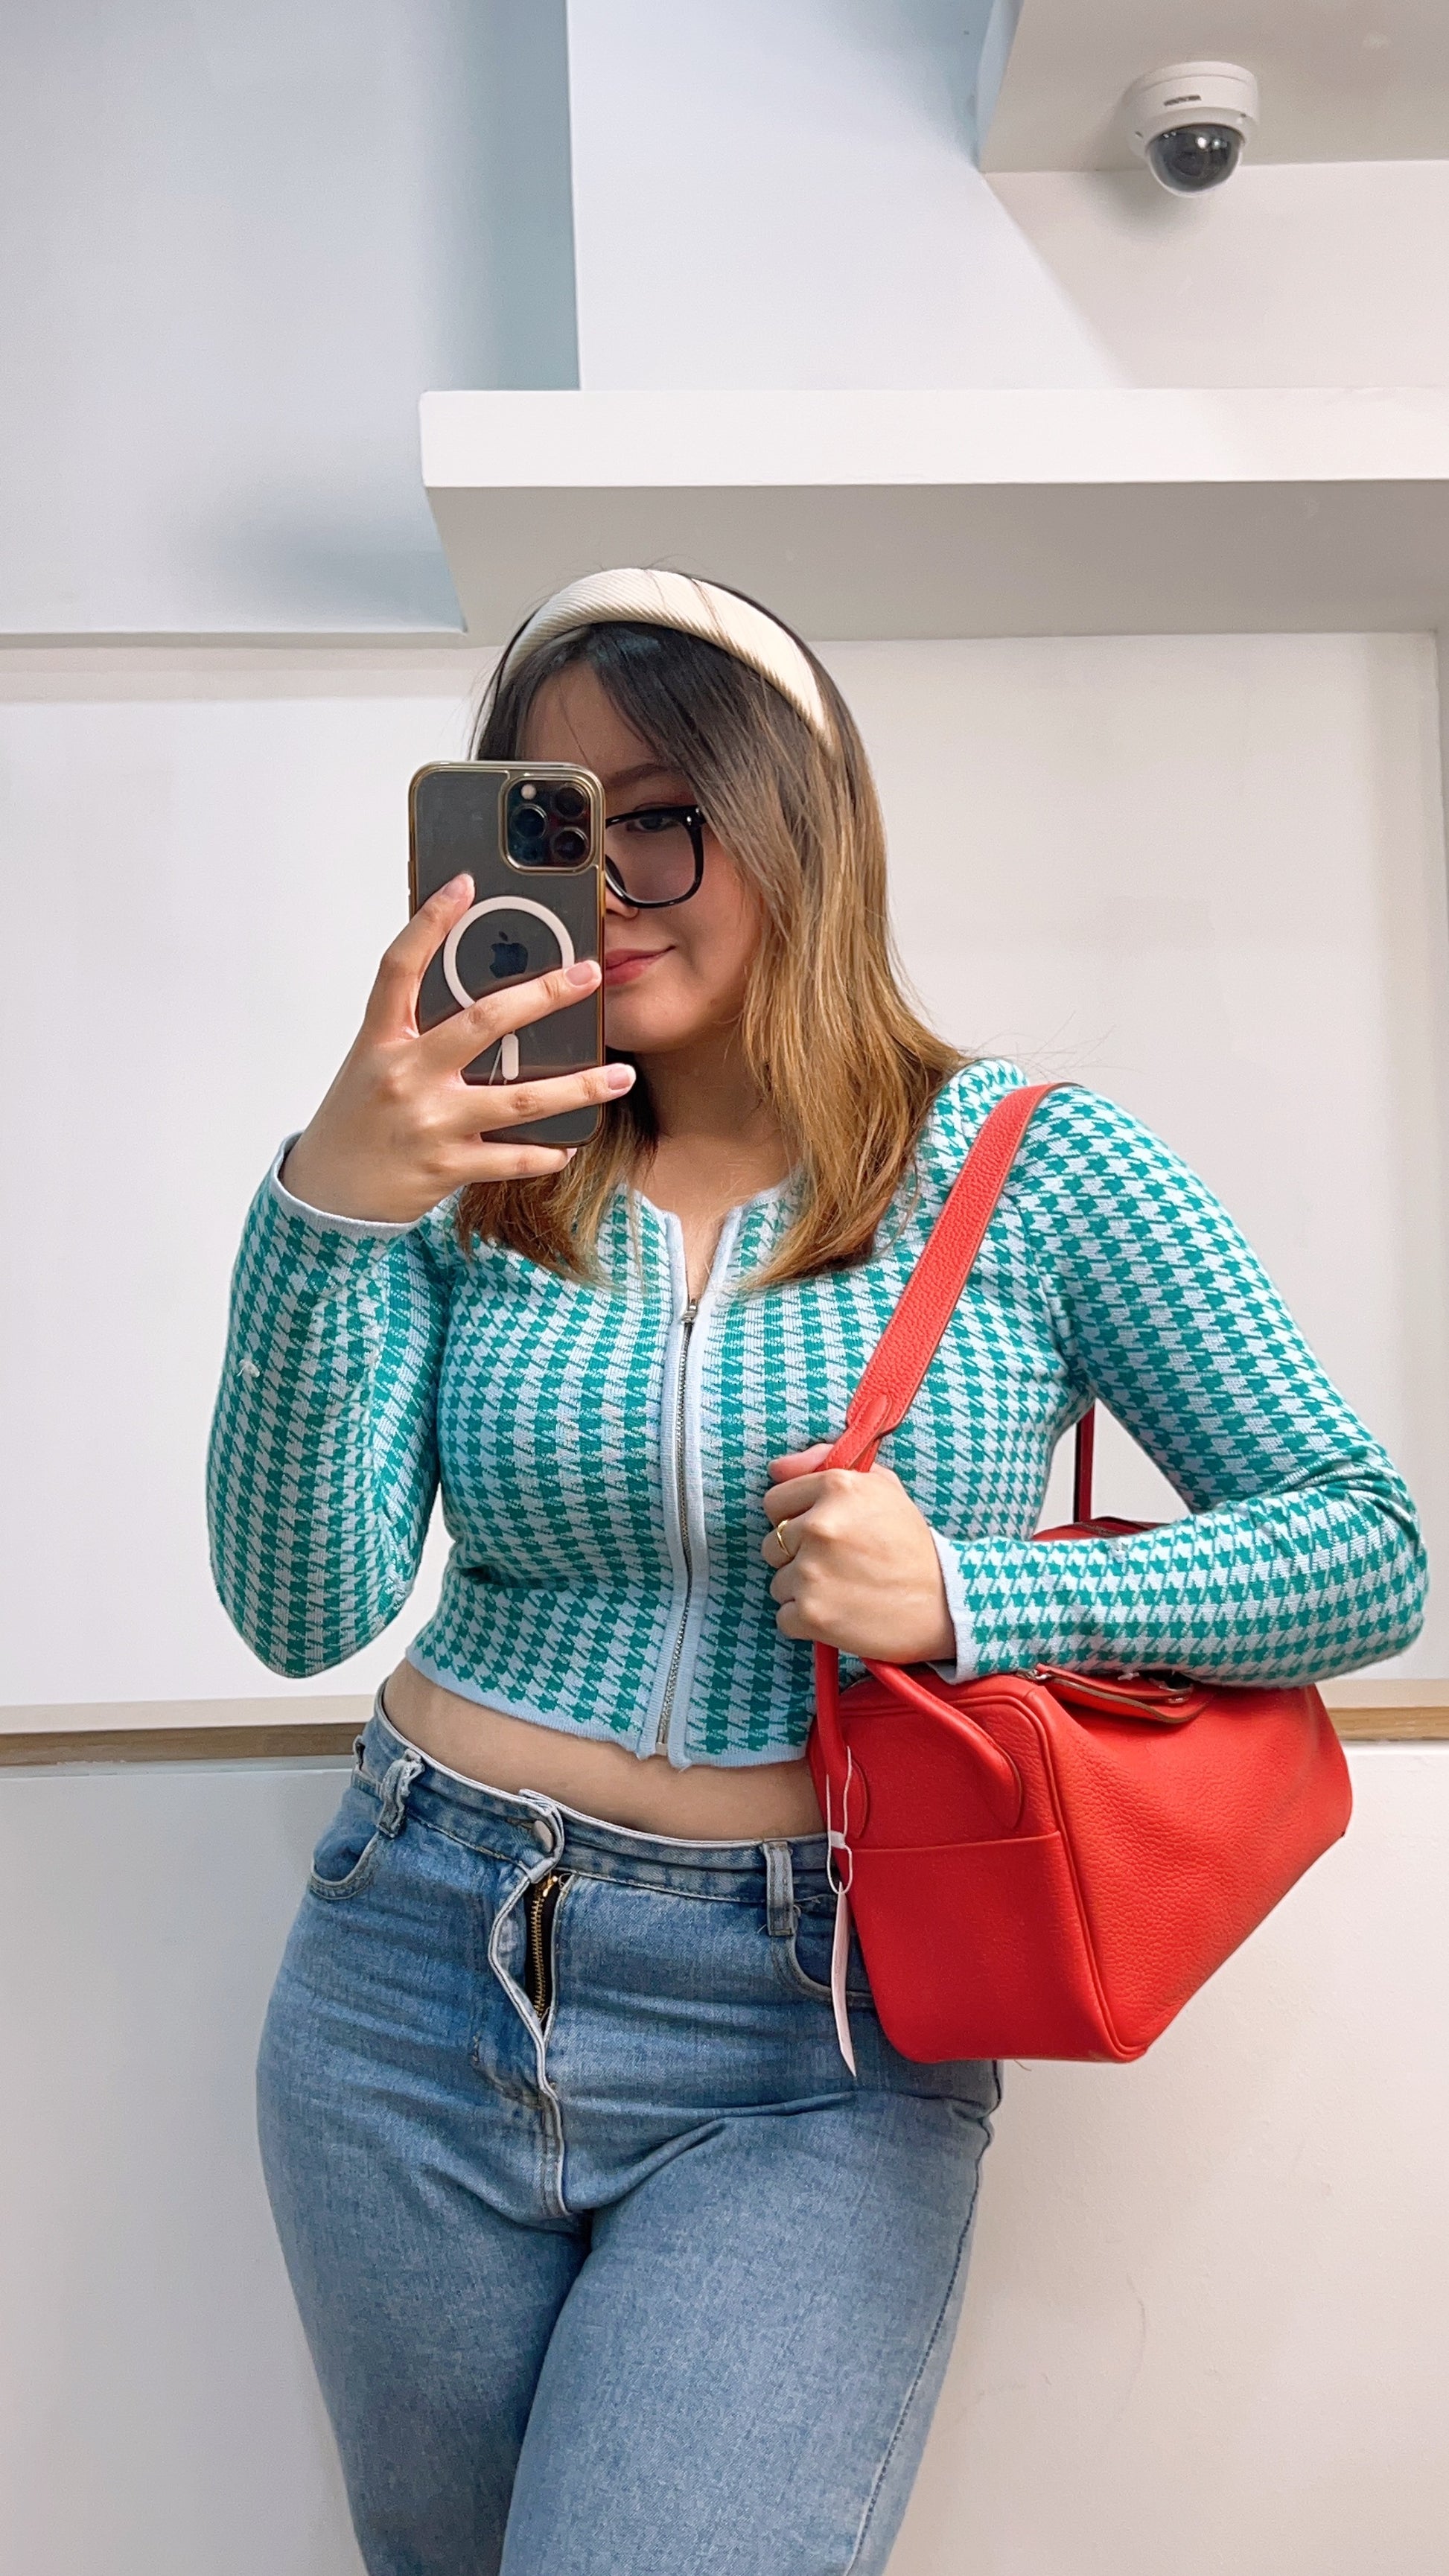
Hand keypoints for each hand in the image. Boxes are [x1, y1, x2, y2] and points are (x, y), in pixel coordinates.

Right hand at [279, 874, 634, 1223]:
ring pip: (519, 1099)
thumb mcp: (374, 1062)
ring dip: (579, 1087)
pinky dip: (547, 1151)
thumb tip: (477, 993)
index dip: (429, 922)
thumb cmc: (357, 1119)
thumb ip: (417, 1030)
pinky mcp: (446, 1166)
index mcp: (381, 1039)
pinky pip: (512, 1157)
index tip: (464, 884)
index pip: (400, 967)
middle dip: (545, 995)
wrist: (328, 1194)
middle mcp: (405, 1075)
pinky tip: (571, 1142)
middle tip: (589, 973)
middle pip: (483, 1022)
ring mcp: (429, 1122)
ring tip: (621, 1075)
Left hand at [761, 1445, 956, 1665]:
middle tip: (839, 1564)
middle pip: (773, 1544)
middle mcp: (820, 1525)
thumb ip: (824, 1464)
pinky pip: (784, 1617)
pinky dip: (807, 1621)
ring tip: (844, 1590)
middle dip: (798, 1556)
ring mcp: (812, 1571)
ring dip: (803, 1590)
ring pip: (778, 1582)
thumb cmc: (910, 1544)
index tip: (821, 1533)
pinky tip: (840, 1614)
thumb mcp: (881, 1486)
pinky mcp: (811, 1613)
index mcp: (836, 1487)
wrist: (945, 1603)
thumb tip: (775, 1468)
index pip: (775, 1502)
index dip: (796, 1518)